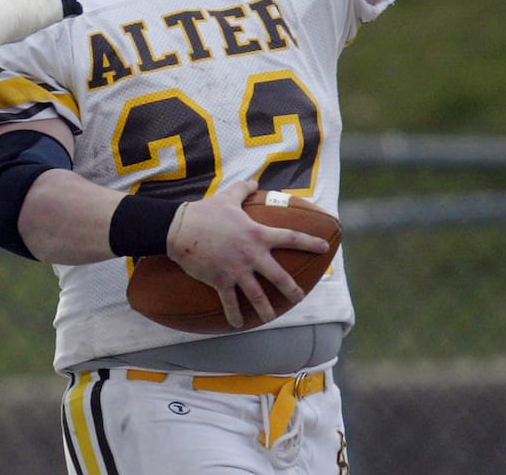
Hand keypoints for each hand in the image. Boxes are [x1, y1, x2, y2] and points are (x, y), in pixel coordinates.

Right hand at [165, 180, 329, 329]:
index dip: (310, 242)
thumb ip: (244, 189)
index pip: (290, 238)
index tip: (324, 247)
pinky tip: (238, 324)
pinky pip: (230, 303)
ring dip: (267, 310)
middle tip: (299, 297)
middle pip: (279, 276)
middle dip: (292, 289)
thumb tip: (255, 180)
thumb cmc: (205, 212)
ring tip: (272, 318)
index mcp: (257, 234)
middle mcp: (252, 255)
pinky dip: (235, 315)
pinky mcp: (221, 281)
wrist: (181, 228)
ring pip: (258, 296)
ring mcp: (237, 270)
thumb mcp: (228, 197)